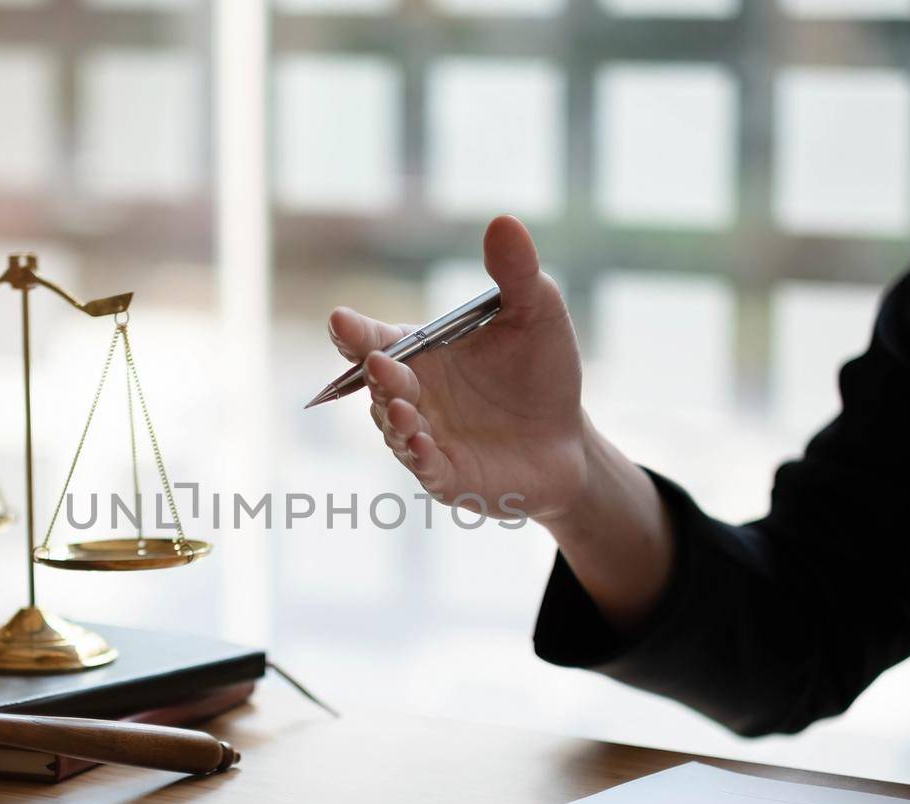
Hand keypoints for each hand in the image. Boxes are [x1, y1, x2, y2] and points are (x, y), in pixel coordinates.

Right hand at [328, 214, 586, 523]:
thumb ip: (515, 273)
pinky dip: (418, 456)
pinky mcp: (444, 476)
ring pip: (394, 428)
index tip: (340, 321)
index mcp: (421, 352)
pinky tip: (422, 444)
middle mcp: (412, 394)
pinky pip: (422, 468)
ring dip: (395, 418)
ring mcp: (423, 437)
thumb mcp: (536, 314)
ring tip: (404, 407)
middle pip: (378, 384)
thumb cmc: (542, 373)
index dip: (353, 333)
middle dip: (377, 374)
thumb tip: (504, 222)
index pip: (373, 340)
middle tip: (382, 362)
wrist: (568, 440)